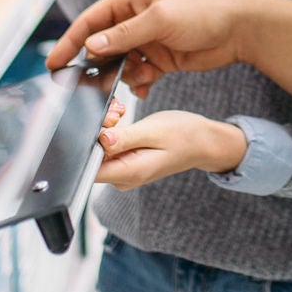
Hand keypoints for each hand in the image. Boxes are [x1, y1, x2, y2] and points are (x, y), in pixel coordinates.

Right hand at [46, 0, 261, 93]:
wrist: (239, 29)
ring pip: (118, 64)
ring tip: (126, 87)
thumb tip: (91, 45)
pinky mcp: (159, 58)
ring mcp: (146, 40)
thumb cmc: (202, 11)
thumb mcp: (160, 19)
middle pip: (101, 45)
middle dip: (94, 66)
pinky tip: (144, 88)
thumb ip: (125, 34)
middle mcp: (134, 18)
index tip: (54, 63)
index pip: (90, 21)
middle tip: (83, 87)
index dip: (70, 41)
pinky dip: (137, 84)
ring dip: (118, 77)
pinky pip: (137, 75)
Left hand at [95, 101, 247, 190]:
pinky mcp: (125, 162)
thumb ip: (126, 138)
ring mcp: (124, 172)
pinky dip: (112, 131)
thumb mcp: (155, 131)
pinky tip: (122, 119)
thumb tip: (101, 140)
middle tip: (117, 114)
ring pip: (99, 150)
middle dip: (98, 130)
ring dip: (106, 128)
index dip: (89, 143)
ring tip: (122, 114)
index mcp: (131, 172)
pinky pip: (108, 148)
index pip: (91, 169)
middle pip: (93, 157)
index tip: (105, 124)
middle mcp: (124, 177)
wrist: (202, 142)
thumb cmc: (185, 135)